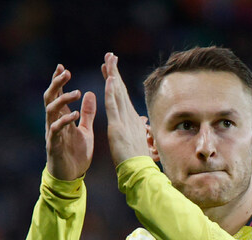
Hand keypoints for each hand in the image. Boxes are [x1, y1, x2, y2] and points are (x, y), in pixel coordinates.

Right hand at [44, 64, 95, 180]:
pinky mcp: (53, 145)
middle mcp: (54, 122)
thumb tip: (90, 93)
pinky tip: (74, 115)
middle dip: (57, 84)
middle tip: (66, 72)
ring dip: (63, 100)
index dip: (58, 81)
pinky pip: (56, 129)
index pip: (58, 95)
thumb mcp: (85, 130)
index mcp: (62, 118)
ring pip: (51, 110)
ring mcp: (52, 133)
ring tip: (77, 93)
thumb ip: (87, 114)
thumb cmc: (76, 154)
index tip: (62, 67)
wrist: (71, 177)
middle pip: (50, 97)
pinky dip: (64, 121)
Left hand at [102, 52, 150, 166]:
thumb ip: (138, 132)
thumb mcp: (138, 143)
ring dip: (112, 75)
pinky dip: (111, 92)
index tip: (111, 70)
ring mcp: (124, 121)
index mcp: (131, 120)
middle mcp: (129, 116)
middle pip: (120, 90)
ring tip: (108, 59)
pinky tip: (109, 79)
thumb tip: (143, 126)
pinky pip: (113, 106)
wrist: (139, 172)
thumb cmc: (139, 163)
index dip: (116, 82)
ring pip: (117, 93)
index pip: (121, 97)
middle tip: (110, 55)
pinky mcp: (118, 127)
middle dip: (114, 72)